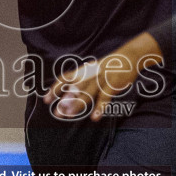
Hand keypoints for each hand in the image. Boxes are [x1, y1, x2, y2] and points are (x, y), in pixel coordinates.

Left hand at [42, 32, 162, 121]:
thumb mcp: (92, 69)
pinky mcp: (113, 84)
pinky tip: (94, 118)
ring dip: (78, 104)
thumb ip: (81, 80)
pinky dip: (100, 108)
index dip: (55, 89)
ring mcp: (102, 79)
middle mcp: (90, 74)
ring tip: (70, 115)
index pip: (65, 78)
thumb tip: (67, 94)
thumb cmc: (108, 66)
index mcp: (84, 70)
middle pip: (75, 88)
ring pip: (88, 93)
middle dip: (65, 100)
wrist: (128, 57)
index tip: (46, 100)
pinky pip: (105, 98)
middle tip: (57, 112)